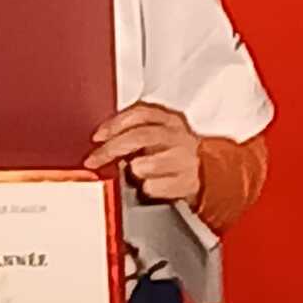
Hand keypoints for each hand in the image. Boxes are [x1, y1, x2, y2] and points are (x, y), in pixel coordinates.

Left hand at [84, 101, 201, 203]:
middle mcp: (178, 137)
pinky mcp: (187, 183)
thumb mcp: (157, 136)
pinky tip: (146, 186)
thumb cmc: (173, 155)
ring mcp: (184, 160)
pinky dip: (145, 188)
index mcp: (170, 120)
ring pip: (145, 164)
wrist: (208, 176)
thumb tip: (102, 140)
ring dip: (132, 170)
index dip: (115, 124)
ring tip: (132, 174)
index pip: (140, 114)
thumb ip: (133, 132)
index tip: (98, 137)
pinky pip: (154, 187)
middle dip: (111, 149)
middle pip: (139, 136)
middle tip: (94, 160)